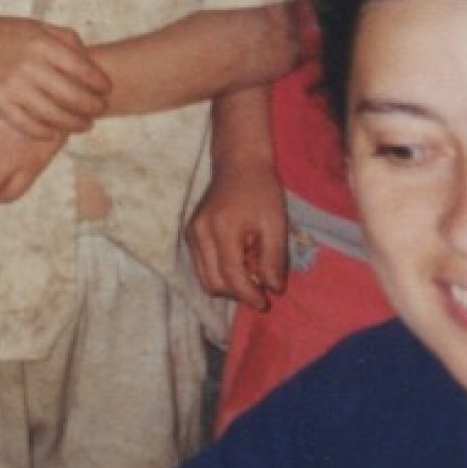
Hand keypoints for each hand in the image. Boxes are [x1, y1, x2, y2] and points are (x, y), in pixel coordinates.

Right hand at [0, 17, 108, 137]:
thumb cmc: (2, 35)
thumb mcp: (34, 26)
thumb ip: (64, 38)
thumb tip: (90, 59)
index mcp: (40, 43)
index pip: (81, 68)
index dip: (99, 82)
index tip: (107, 89)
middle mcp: (28, 65)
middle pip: (72, 95)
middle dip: (92, 106)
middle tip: (100, 110)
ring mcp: (12, 86)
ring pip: (54, 115)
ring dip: (74, 123)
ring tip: (85, 125)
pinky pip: (29, 125)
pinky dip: (46, 131)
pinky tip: (56, 131)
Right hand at [186, 159, 288, 310]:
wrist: (239, 164)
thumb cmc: (261, 191)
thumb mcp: (275, 224)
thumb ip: (274, 259)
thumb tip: (272, 289)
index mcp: (222, 229)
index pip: (231, 275)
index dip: (249, 295)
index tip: (266, 303)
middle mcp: (200, 233)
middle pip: (213, 281)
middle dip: (237, 293)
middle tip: (259, 290)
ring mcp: (192, 233)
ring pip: (204, 277)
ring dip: (227, 285)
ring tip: (250, 276)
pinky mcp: (191, 232)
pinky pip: (202, 265)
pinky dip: (219, 272)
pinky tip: (238, 262)